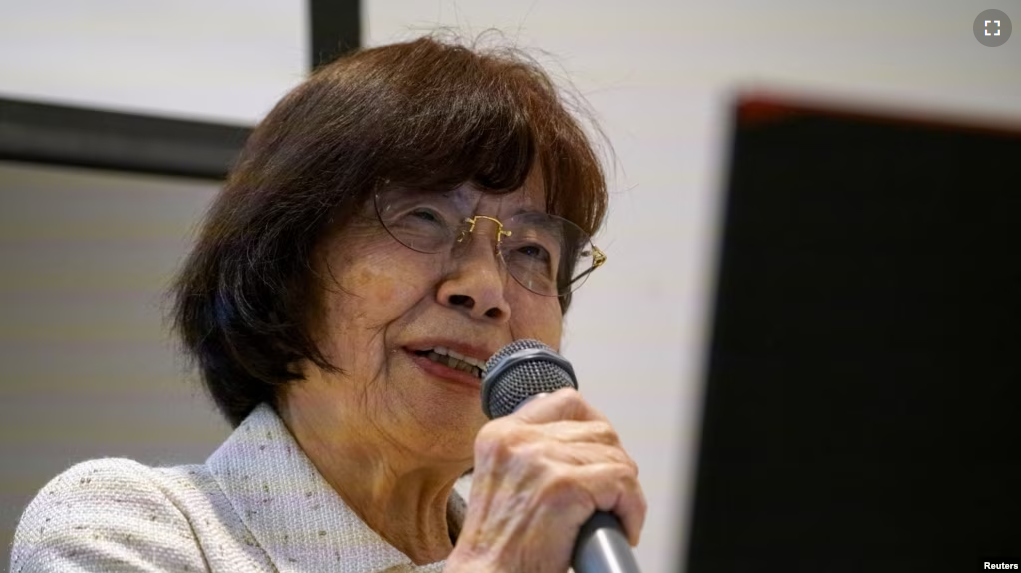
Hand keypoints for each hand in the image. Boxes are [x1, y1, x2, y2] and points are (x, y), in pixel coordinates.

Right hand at [446, 388, 645, 572]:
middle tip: (607, 497)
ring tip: (610, 516)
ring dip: (624, 492)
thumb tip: (582, 444)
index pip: (565, 402)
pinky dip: (632, 510)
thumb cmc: (499, 545)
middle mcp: (518, 440)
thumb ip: (533, 452)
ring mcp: (540, 460)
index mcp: (500, 434)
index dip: (594, 426)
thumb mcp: (504, 480)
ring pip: (615, 457)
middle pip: (598, 430)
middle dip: (613, 464)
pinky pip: (623, 484)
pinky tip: (620, 528)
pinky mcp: (563, 486)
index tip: (600, 452)